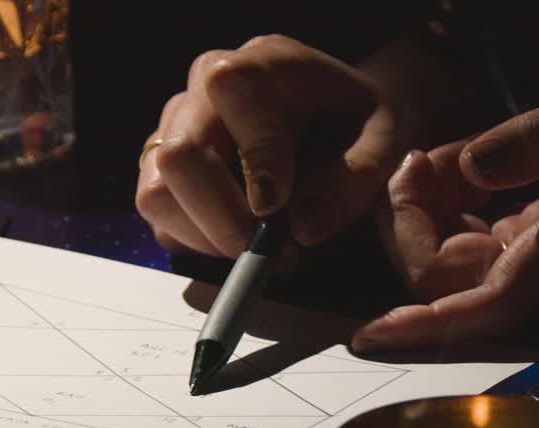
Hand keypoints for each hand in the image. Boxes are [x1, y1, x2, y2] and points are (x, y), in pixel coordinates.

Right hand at [135, 35, 409, 260]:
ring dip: (208, 238)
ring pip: (158, 191)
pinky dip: (197, 243)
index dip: (254, 154)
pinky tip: (240, 240)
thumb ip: (350, 181)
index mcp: (264, 63)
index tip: (280, 205)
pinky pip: (160, 214)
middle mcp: (206, 87)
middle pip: (181, 154)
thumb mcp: (380, 145)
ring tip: (261, 251)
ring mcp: (177, 126)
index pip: (231, 90)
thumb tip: (303, 228)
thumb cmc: (357, 125)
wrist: (338, 119)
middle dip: (225, 220)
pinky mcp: (164, 167)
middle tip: (276, 254)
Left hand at [352, 48, 538, 352]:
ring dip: (427, 209)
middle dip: (411, 228)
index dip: (423, 326)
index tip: (369, 333)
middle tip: (417, 159)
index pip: (479, 308)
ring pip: (454, 255)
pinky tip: (461, 157)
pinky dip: (452, 196)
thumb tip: (472, 168)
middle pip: (447, 279)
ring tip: (436, 153)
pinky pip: (475, 230)